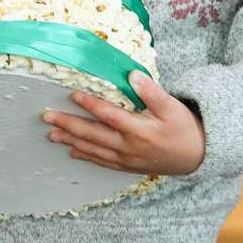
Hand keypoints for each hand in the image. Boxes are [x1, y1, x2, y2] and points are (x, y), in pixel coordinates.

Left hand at [41, 72, 204, 176]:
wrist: (195, 157)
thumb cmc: (183, 128)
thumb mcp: (172, 106)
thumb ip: (152, 91)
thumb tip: (132, 75)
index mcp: (139, 130)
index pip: (109, 115)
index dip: (89, 104)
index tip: (72, 94)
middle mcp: (128, 146)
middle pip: (93, 135)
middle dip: (68, 125)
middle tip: (47, 117)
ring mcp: (126, 159)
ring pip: (93, 150)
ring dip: (70, 141)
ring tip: (51, 135)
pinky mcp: (127, 166)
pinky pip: (101, 162)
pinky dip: (85, 156)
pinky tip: (72, 152)